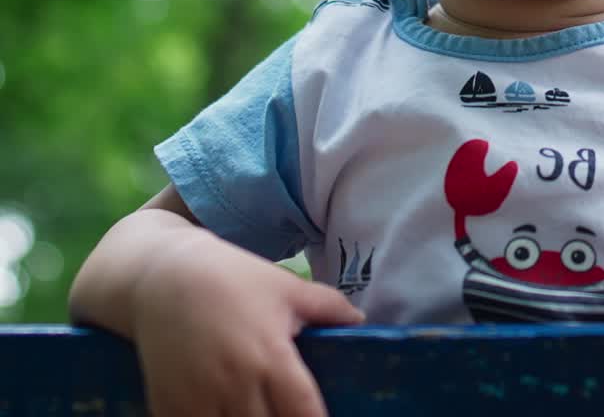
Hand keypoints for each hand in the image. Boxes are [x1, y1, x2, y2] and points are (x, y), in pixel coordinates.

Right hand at [133, 232, 363, 416]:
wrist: (164, 278)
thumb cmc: (233, 279)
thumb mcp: (286, 286)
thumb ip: (327, 307)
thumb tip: (361, 320)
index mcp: (271, 358)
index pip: (303, 412)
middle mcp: (236, 386)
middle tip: (289, 412)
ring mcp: (198, 402)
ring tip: (260, 412)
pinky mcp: (167, 409)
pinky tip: (225, 413)